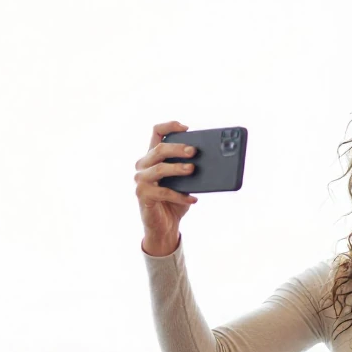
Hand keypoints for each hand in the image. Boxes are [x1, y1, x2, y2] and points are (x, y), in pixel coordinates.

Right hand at [135, 120, 198, 255]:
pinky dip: (180, 195)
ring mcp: (141, 180)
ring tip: (192, 169)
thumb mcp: (185, 181)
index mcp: (153, 156)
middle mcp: (143, 165)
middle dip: (178, 148)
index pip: (157, 132)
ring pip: (159, 168)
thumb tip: (210, 159)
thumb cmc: (175, 200)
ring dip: (177, 168)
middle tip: (194, 151)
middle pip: (159, 149)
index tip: (186, 128)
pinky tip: (193, 198)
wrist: (165, 225)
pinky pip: (163, 192)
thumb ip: (189, 168)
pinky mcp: (142, 195)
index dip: (170, 126)